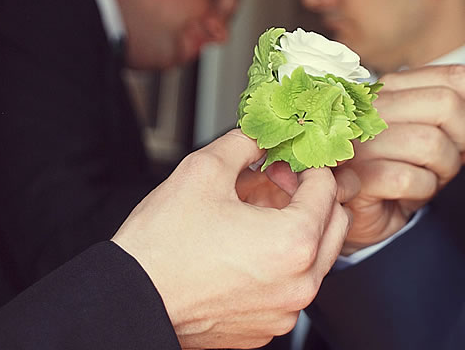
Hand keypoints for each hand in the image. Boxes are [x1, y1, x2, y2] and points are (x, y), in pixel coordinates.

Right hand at [112, 129, 352, 349]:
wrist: (130, 300)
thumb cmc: (163, 246)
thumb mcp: (203, 170)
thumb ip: (243, 144)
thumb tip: (259, 135)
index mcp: (293, 242)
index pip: (327, 190)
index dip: (307, 165)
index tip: (288, 160)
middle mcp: (299, 284)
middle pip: (334, 226)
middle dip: (310, 198)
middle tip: (276, 182)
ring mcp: (283, 311)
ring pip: (313, 260)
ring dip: (295, 230)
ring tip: (253, 213)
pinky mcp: (265, 328)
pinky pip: (288, 288)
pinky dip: (278, 264)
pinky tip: (242, 247)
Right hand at [336, 64, 464, 252]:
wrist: (348, 214)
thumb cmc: (393, 176)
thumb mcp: (440, 150)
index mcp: (389, 88)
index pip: (452, 76)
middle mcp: (370, 105)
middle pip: (447, 105)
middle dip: (464, 138)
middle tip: (452, 160)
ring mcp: (359, 138)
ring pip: (433, 144)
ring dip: (442, 171)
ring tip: (424, 178)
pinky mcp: (356, 173)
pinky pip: (414, 179)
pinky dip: (421, 193)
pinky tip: (405, 195)